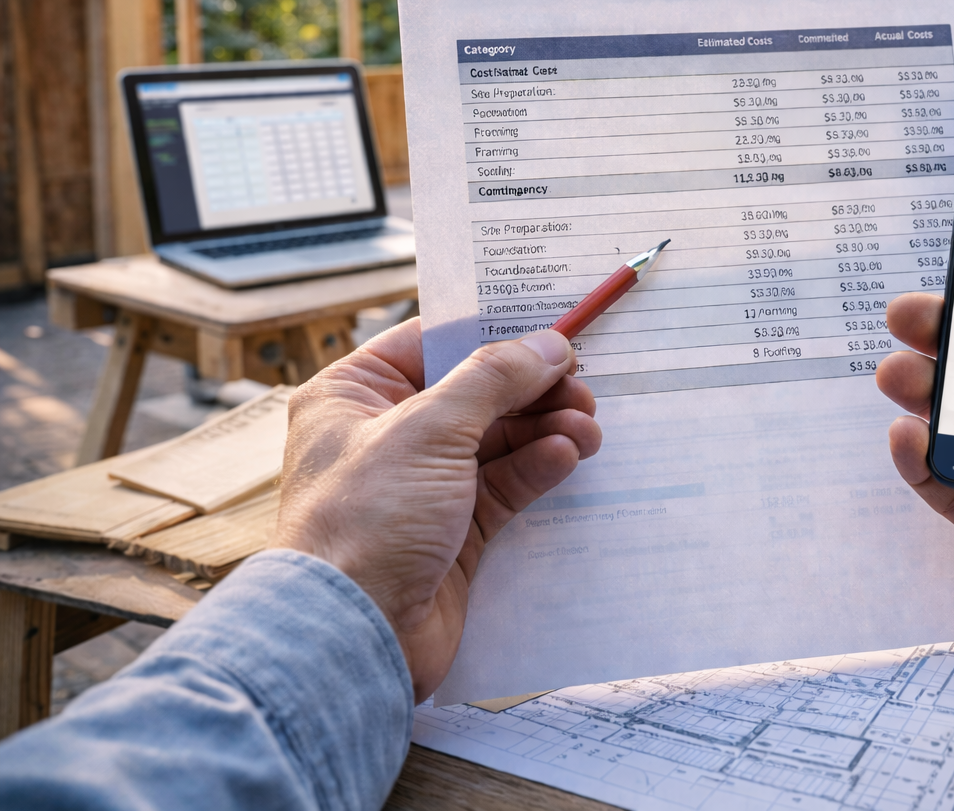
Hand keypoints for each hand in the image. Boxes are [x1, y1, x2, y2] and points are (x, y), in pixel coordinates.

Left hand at [273, 320, 600, 701]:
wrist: (354, 635)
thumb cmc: (365, 521)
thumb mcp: (429, 429)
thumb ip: (493, 379)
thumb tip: (548, 345)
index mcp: (354, 395)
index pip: (432, 343)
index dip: (492, 333)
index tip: (549, 330)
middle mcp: (386, 435)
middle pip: (474, 393)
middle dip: (531, 388)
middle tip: (582, 387)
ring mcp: (422, 485)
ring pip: (497, 440)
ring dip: (545, 428)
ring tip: (587, 426)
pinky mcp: (454, 531)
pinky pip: (505, 486)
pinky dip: (538, 467)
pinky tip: (568, 456)